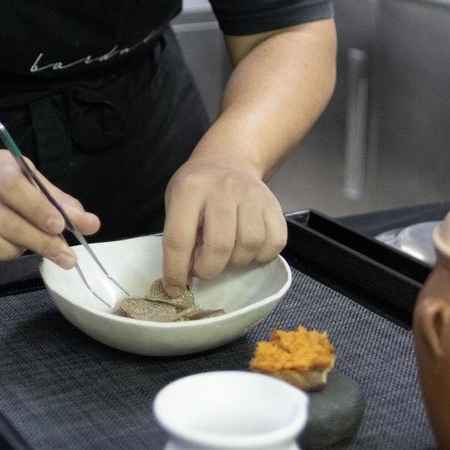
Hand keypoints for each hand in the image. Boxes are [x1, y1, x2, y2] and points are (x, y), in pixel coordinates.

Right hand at [0, 150, 100, 270]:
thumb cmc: (15, 188)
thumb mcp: (39, 186)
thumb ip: (64, 205)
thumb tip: (91, 224)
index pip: (12, 184)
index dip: (36, 207)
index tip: (59, 226)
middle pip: (5, 220)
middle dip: (39, 241)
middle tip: (65, 256)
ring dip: (14, 252)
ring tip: (28, 252)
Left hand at [161, 157, 287, 293]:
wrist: (229, 159)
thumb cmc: (197, 188)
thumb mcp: (175, 202)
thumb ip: (178, 236)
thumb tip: (183, 278)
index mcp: (189, 190)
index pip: (178, 239)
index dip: (175, 271)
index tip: (174, 290)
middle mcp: (222, 189)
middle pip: (220, 246)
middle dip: (209, 270)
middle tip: (204, 270)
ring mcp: (252, 195)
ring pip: (249, 245)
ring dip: (236, 263)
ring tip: (227, 256)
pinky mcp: (273, 204)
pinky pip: (274, 242)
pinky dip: (262, 255)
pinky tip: (248, 250)